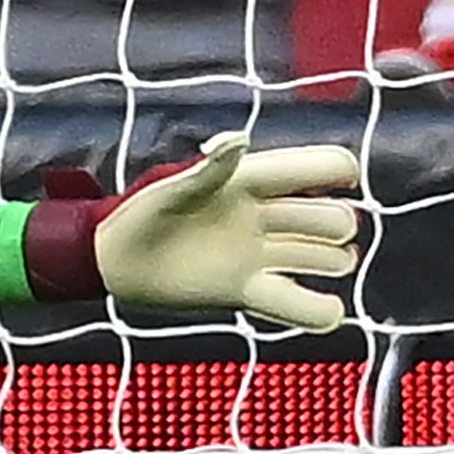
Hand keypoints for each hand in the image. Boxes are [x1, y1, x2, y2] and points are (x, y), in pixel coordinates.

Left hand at [88, 131, 363, 333]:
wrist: (113, 263)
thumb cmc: (137, 216)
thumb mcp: (169, 190)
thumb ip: (206, 170)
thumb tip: (239, 141)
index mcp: (255, 181)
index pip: (325, 165)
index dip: (340, 170)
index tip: (338, 181)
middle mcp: (269, 218)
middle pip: (339, 218)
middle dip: (329, 224)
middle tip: (282, 233)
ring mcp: (265, 256)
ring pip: (334, 258)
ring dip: (328, 262)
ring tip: (279, 265)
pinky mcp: (252, 292)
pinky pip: (308, 307)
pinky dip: (321, 311)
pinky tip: (317, 307)